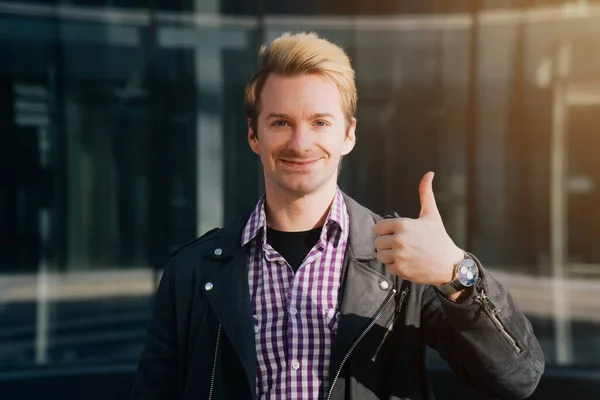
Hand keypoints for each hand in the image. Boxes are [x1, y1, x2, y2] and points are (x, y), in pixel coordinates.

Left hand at [374, 171, 464, 285]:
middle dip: (387, 244)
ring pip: (380, 255)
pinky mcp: (400, 270)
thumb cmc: (439, 238)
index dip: (386, 231)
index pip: (378, 228)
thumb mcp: (431, 215)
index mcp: (403, 225)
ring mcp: (399, 256)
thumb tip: (429, 173)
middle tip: (401, 245)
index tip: (396, 234)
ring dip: (389, 255)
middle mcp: (399, 240)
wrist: (450, 265)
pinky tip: (407, 263)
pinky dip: (395, 266)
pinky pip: (387, 267)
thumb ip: (425, 194)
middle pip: (377, 242)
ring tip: (403, 254)